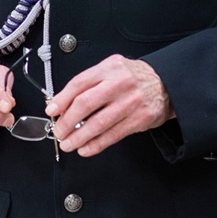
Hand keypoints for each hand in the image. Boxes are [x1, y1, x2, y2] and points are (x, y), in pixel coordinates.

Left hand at [45, 55, 173, 156]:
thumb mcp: (111, 69)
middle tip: (59, 131)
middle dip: (67, 121)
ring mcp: (130, 102)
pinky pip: (112, 135)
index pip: (79, 83)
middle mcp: (119, 84)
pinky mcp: (138, 119)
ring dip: (79, 137)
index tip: (52, 110)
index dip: (62, 99)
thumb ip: (89, 82)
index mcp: (109, 69)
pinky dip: (96, 144)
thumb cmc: (133, 77)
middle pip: (86, 104)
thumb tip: (62, 102)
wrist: (165, 84)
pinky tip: (86, 148)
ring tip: (69, 144)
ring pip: (98, 123)